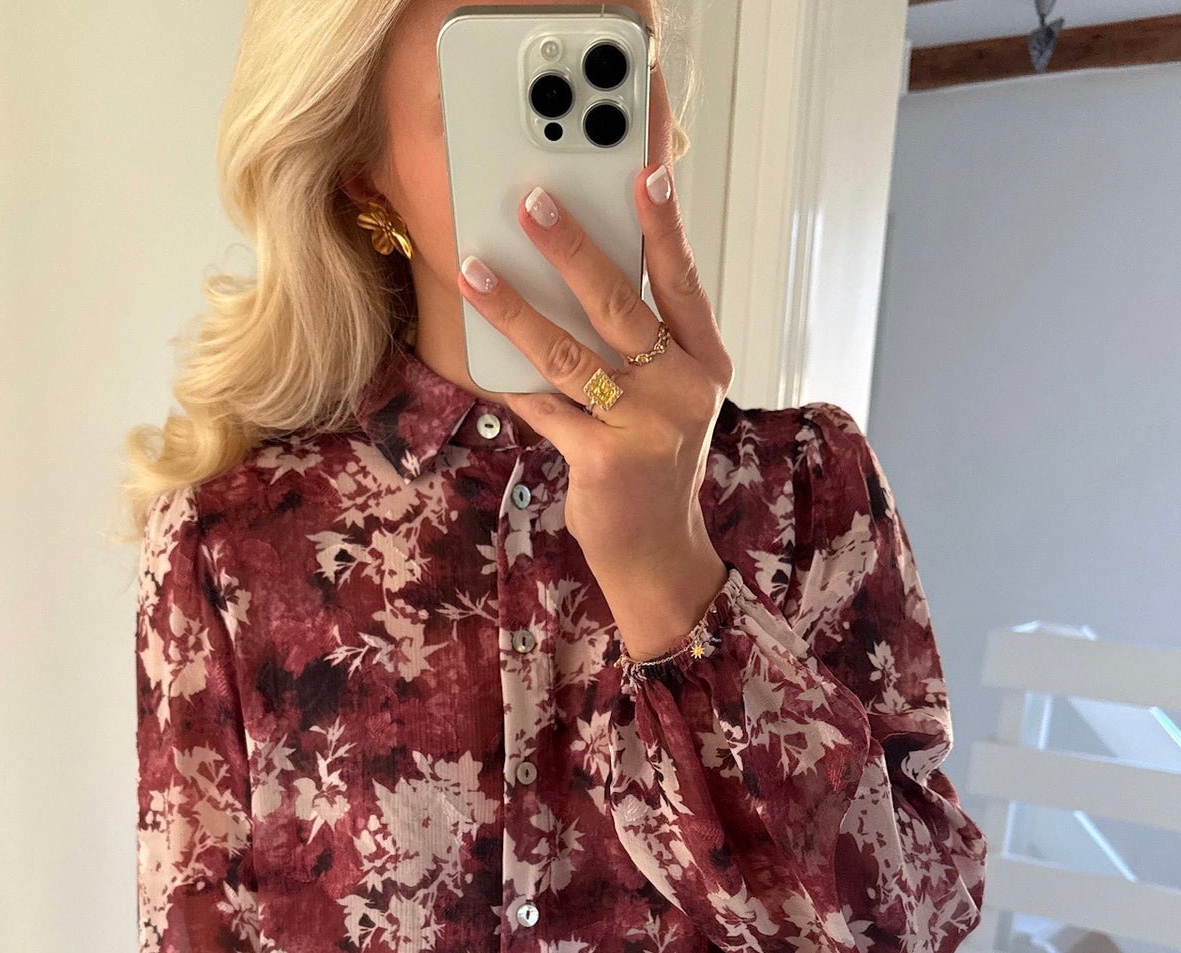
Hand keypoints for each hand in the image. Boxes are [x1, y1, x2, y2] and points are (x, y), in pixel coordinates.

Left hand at [455, 161, 735, 661]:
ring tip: (477, 270)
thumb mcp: (666, 397)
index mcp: (703, 362)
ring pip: (571, 353)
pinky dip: (514, 382)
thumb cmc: (652, 460)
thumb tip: (579, 271)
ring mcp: (646, 428)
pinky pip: (546, 408)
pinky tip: (481, 355)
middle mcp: (683, 390)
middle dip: (573, 248)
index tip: (646, 171)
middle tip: (532, 201)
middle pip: (622, 305)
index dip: (664, 226)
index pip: (682, 280)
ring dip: (517, 308)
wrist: (657, 551)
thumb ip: (639, 342)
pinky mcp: (604, 461)